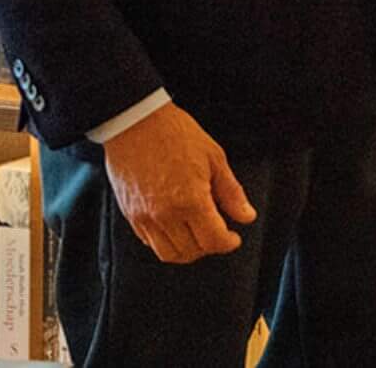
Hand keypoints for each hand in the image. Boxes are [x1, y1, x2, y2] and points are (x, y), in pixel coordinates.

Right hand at [101, 103, 256, 263]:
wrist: (136, 122)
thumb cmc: (175, 134)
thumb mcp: (214, 158)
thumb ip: (231, 192)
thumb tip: (246, 216)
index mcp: (190, 201)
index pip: (213, 241)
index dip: (228, 243)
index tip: (233, 238)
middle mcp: (165, 215)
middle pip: (192, 252)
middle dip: (209, 246)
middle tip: (217, 232)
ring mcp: (144, 217)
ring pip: (168, 254)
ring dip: (187, 250)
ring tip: (196, 233)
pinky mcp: (130, 215)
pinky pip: (149, 242)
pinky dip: (165, 242)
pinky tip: (175, 225)